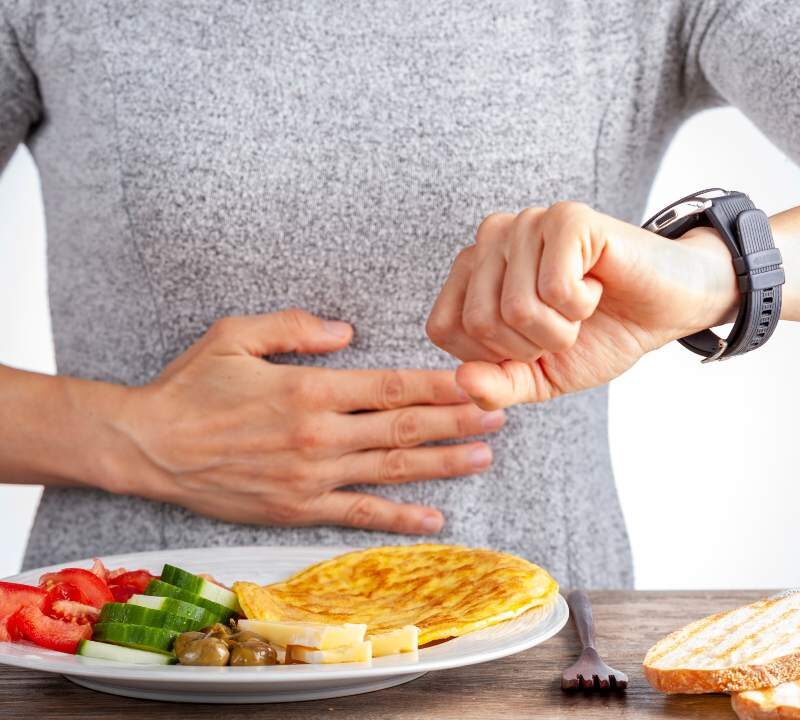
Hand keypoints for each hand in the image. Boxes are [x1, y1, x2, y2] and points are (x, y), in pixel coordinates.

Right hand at [109, 309, 505, 533]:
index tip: (475, 382)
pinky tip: (432, 518)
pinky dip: (398, 517)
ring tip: (482, 457)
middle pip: (402, 428)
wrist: (149, 446)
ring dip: (442, 464)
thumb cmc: (191, 387)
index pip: (390, 386)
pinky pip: (358, 514)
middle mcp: (318, 435)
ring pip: (391, 471)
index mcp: (308, 389)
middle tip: (499, 416)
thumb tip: (347, 332)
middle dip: (456, 421)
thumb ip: (294, 326)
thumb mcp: (234, 335)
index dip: (438, 385)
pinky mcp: (297, 508)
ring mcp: (311, 476)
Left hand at [426, 202, 738, 408]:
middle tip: (563, 325)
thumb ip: (496, 386)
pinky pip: (554, 288)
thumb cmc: (597, 336)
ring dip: (561, 328)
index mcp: (471, 274)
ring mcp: (526, 223)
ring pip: (516, 308)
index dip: (492, 356)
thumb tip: (461, 381)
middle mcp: (490, 240)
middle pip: (479, 321)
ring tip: (580, 305)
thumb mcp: (538, 377)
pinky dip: (582, 305)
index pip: (443, 329)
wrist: (664, 311)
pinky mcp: (566, 218)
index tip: (531, 341)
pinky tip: (596, 286)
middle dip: (531, 344)